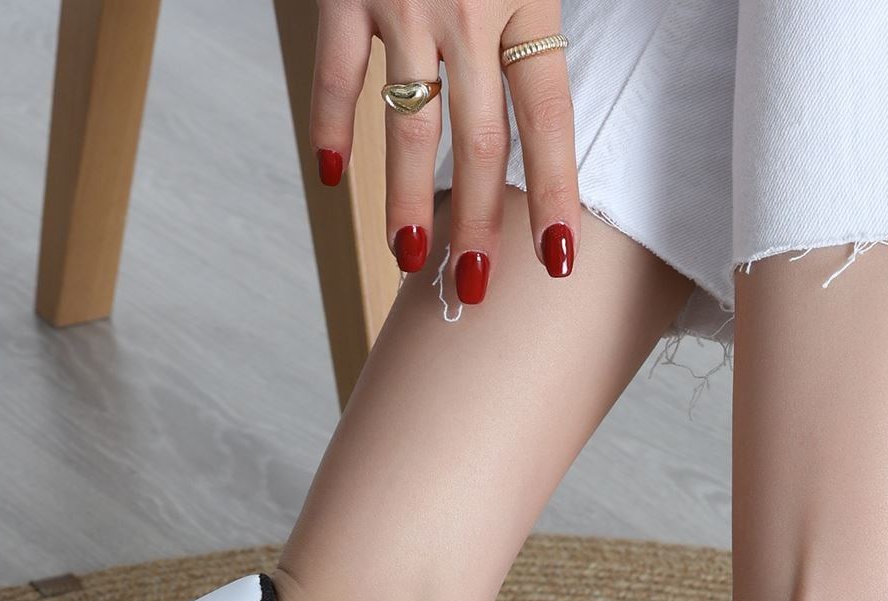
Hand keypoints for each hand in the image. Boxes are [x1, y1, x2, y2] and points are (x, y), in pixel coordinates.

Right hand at [310, 0, 579, 301]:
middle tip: (473, 284)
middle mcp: (468, 8)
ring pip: (409, 128)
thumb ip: (530, 17)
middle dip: (477, 224)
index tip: (556, 257)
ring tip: (408, 257)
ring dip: (407, 202)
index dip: (552, 193)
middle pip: (481, 142)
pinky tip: (334, 173)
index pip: (547, 118)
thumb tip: (535, 90)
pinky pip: (337, 77)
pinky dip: (331, 127)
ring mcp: (403, 1)